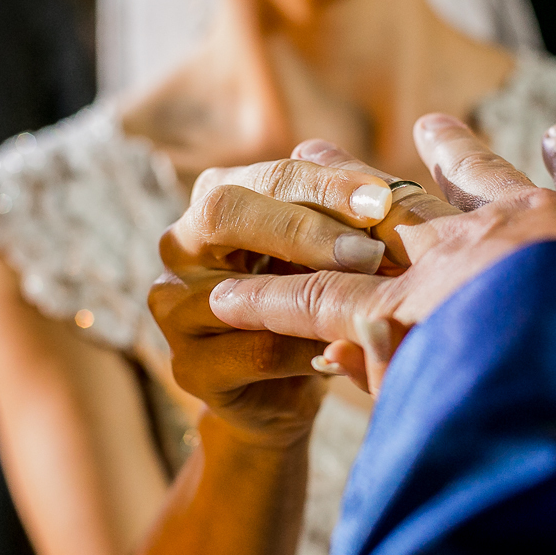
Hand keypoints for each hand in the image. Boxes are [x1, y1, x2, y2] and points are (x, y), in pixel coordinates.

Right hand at [148, 158, 394, 446]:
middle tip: (369, 252)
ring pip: (236, 291)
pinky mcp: (190, 367)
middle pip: (226, 213)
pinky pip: (255, 352)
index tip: (380, 201)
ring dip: (307, 296)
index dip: (325, 186)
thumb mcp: (330, 249)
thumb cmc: (313, 299)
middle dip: (304, 229)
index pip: (267, 178)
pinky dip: (308, 347)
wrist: (287, 389)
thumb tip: (346, 165)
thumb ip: (336, 209)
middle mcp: (180, 245)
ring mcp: (174, 308)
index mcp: (215, 201)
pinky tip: (348, 345)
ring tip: (366, 300)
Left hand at [264, 115, 555, 391]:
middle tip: (431, 125)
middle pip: (479, 174)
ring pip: (386, 213)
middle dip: (455, 151)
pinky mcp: (398, 310)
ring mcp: (452, 260)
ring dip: (348, 187)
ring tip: (309, 155)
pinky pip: (320, 302)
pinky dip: (274, 302)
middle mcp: (517, 227)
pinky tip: (226, 300)